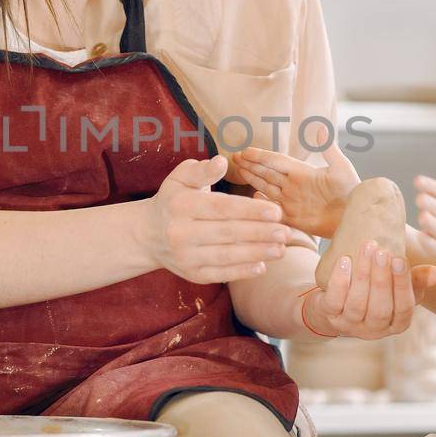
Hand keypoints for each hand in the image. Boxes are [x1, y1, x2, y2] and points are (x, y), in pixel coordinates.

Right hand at [141, 155, 290, 282]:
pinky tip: (263, 266)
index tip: (276, 211)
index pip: (220, 208)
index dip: (250, 211)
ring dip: (257, 254)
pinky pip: (220, 274)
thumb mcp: (181, 178)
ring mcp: (186, 257)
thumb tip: (222, 161)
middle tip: (287, 232)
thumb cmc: (174, 200)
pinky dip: (242, 272)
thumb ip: (202, 170)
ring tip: (282, 249)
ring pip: (226, 256)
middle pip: (227, 233)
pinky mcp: (192, 275)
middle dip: (260, 233)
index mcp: (181, 206)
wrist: (149, 235)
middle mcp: (180, 233)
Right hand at [229, 138, 360, 239]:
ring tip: (238, 169)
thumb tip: (320, 127)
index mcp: (303, 172)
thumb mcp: (341, 168)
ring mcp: (292, 201)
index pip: (277, 161)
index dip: (261, 156)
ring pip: (267, 188)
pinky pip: (273, 210)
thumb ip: (328, 149)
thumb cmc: (352, 192)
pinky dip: (262, 203)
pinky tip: (252, 196)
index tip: (245, 151)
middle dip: (251, 165)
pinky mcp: (293, 218)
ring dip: (253, 178)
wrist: (355, 218)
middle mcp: (294, 185)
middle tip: (235, 157)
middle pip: (267, 172)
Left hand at [301, 238, 435, 339]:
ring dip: (362, 274)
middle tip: (382, 251)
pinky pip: (334, 301)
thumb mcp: (397, 288)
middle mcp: (374, 329)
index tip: (400, 259)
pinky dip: (339, 281)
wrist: (334, 302)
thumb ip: (415, 281)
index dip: (402, 285)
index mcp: (397, 323)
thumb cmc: (374, 292)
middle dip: (381, 278)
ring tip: (366, 248)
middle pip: (380, 307)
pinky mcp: (329, 316)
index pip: (404, 307)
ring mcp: (350, 325)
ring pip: (358, 303)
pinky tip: (344, 261)